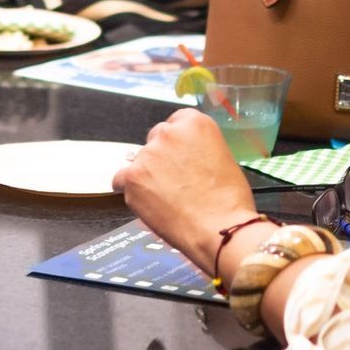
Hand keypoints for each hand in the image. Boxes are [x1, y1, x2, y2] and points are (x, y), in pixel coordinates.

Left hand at [113, 108, 257, 275]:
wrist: (219, 227)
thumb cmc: (229, 200)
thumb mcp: (223, 159)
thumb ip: (200, 150)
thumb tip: (186, 159)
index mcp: (195, 124)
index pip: (177, 122)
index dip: (178, 142)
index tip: (180, 155)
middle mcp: (169, 133)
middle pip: (156, 138)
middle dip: (163, 157)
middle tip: (174, 180)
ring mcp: (148, 154)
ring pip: (139, 160)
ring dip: (148, 174)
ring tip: (166, 198)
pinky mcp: (132, 177)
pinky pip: (120, 179)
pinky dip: (129, 189)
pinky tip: (145, 201)